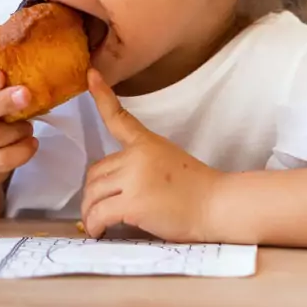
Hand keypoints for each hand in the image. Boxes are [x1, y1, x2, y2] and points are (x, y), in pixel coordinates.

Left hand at [81, 69, 223, 241]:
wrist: (216, 205)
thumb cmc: (196, 190)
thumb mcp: (168, 161)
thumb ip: (140, 165)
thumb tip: (111, 185)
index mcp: (147, 143)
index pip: (119, 117)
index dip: (102, 95)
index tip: (91, 74)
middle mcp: (137, 156)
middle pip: (95, 172)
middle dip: (94, 193)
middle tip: (102, 209)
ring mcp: (134, 178)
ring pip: (92, 194)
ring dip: (91, 212)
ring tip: (99, 224)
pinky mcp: (132, 202)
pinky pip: (98, 214)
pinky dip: (94, 226)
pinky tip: (99, 231)